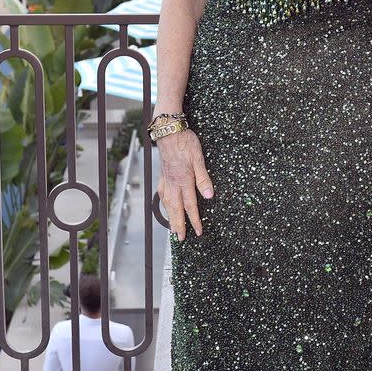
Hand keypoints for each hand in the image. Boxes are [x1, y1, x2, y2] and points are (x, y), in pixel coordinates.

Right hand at [156, 127, 213, 241]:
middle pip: (176, 209)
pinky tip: (166, 207)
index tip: (198, 232)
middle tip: (180, 239)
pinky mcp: (163, 176)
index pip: (190, 205)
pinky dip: (164, 204)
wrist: (168, 132)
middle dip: (179, 225)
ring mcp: (166, 180)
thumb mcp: (199, 159)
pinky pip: (162, 194)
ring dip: (170, 217)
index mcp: (184, 181)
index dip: (194, 220)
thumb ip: (203, 178)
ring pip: (168, 204)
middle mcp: (173, 183)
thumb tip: (209, 196)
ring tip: (172, 228)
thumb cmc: (185, 142)